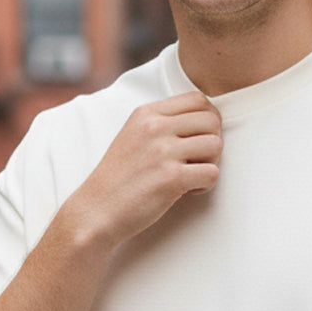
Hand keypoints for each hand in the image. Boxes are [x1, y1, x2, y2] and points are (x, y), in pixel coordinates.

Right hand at [71, 92, 222, 246]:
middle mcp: (154, 127)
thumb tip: (204, 120)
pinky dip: (205, 185)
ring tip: (190, 176)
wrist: (95, 211)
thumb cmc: (119, 179)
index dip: (207, 120)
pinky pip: (212, 173)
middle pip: (212, 120)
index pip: (197, 99)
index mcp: (146, 113)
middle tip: (195, 162)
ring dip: (210, 163)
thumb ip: (163, 124)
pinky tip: (186, 191)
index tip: (196, 140)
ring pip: (216, 145)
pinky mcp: (171, 177)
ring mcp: (163, 151)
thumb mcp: (134, 136)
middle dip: (211, 142)